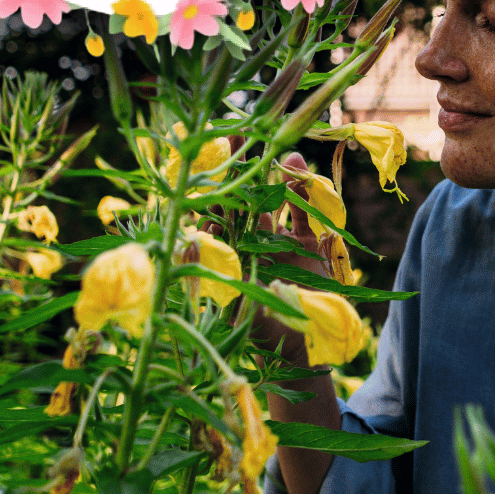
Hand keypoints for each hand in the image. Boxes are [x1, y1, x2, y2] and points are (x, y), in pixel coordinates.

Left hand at [214, 150, 330, 361]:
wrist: (301, 358)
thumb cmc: (259, 339)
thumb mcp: (230, 307)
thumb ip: (214, 275)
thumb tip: (186, 240)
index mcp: (226, 254)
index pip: (212, 211)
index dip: (209, 181)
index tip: (207, 153)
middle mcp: (248, 244)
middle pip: (242, 197)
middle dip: (242, 166)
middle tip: (241, 134)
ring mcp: (278, 244)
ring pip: (276, 201)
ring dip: (279, 176)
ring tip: (285, 151)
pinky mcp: (308, 250)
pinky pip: (306, 216)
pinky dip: (307, 194)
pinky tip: (304, 172)